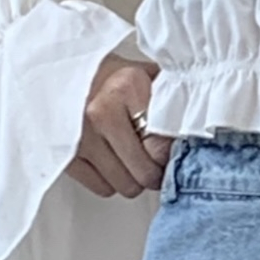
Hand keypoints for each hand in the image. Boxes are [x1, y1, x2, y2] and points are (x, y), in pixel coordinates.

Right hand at [70, 56, 171, 197]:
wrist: (68, 71)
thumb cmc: (112, 78)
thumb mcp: (147, 76)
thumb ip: (172, 101)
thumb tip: (193, 136)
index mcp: (126, 88)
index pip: (160, 148)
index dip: (168, 155)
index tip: (166, 151)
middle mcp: (100, 112)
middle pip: (144, 173)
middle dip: (152, 171)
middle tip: (152, 160)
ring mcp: (80, 137)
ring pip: (124, 186)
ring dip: (132, 178)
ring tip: (130, 157)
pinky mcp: (67, 155)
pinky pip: (103, 188)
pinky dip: (110, 181)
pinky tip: (111, 160)